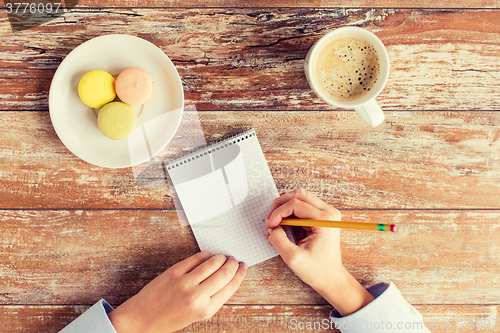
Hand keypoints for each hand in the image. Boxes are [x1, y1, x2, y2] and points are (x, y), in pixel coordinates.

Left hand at [108, 251, 247, 332]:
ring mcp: (185, 282)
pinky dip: (205, 255)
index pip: (231, 286)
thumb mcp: (197, 314)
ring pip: (212, 262)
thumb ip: (213, 298)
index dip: (240, 274)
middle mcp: (198, 295)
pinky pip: (196, 258)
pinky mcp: (175, 272)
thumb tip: (228, 277)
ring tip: (221, 257)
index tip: (243, 266)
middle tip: (234, 260)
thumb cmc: (170, 318)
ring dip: (220, 257)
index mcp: (206, 309)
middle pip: (225, 272)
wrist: (143, 318)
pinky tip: (207, 256)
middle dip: (232, 263)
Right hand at [265, 188, 373, 315]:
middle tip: (269, 220)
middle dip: (279, 205)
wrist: (331, 279)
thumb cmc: (317, 270)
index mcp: (324, 220)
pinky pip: (301, 208)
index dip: (278, 212)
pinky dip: (288, 215)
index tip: (269, 226)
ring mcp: (326, 214)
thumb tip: (271, 227)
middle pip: (298, 195)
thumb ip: (278, 239)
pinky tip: (281, 228)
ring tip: (274, 225)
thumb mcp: (293, 258)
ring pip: (299, 199)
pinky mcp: (321, 218)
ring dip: (283, 209)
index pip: (295, 204)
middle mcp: (328, 212)